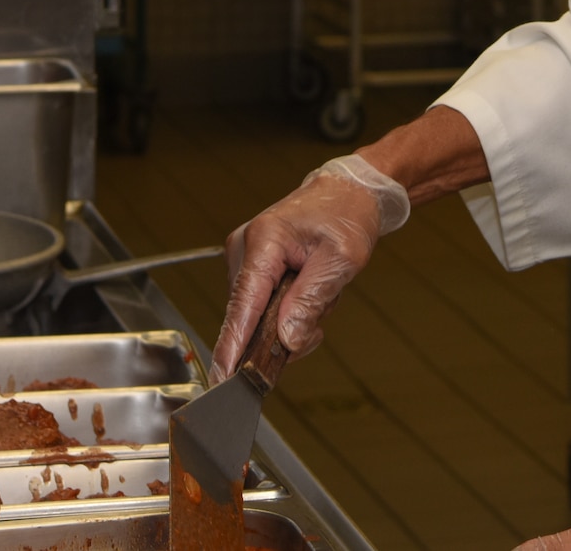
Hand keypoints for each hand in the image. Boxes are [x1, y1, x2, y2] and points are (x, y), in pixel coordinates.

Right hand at [211, 155, 406, 380]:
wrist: (348, 192)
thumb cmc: (345, 214)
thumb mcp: (341, 260)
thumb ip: (310, 301)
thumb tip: (287, 339)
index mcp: (263, 241)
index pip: (242, 304)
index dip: (232, 345)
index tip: (223, 378)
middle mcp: (245, 249)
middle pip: (249, 317)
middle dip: (284, 331)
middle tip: (320, 319)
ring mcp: (246, 258)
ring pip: (259, 317)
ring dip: (292, 318)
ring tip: (320, 293)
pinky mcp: (253, 267)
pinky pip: (263, 307)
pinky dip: (289, 310)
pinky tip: (309, 292)